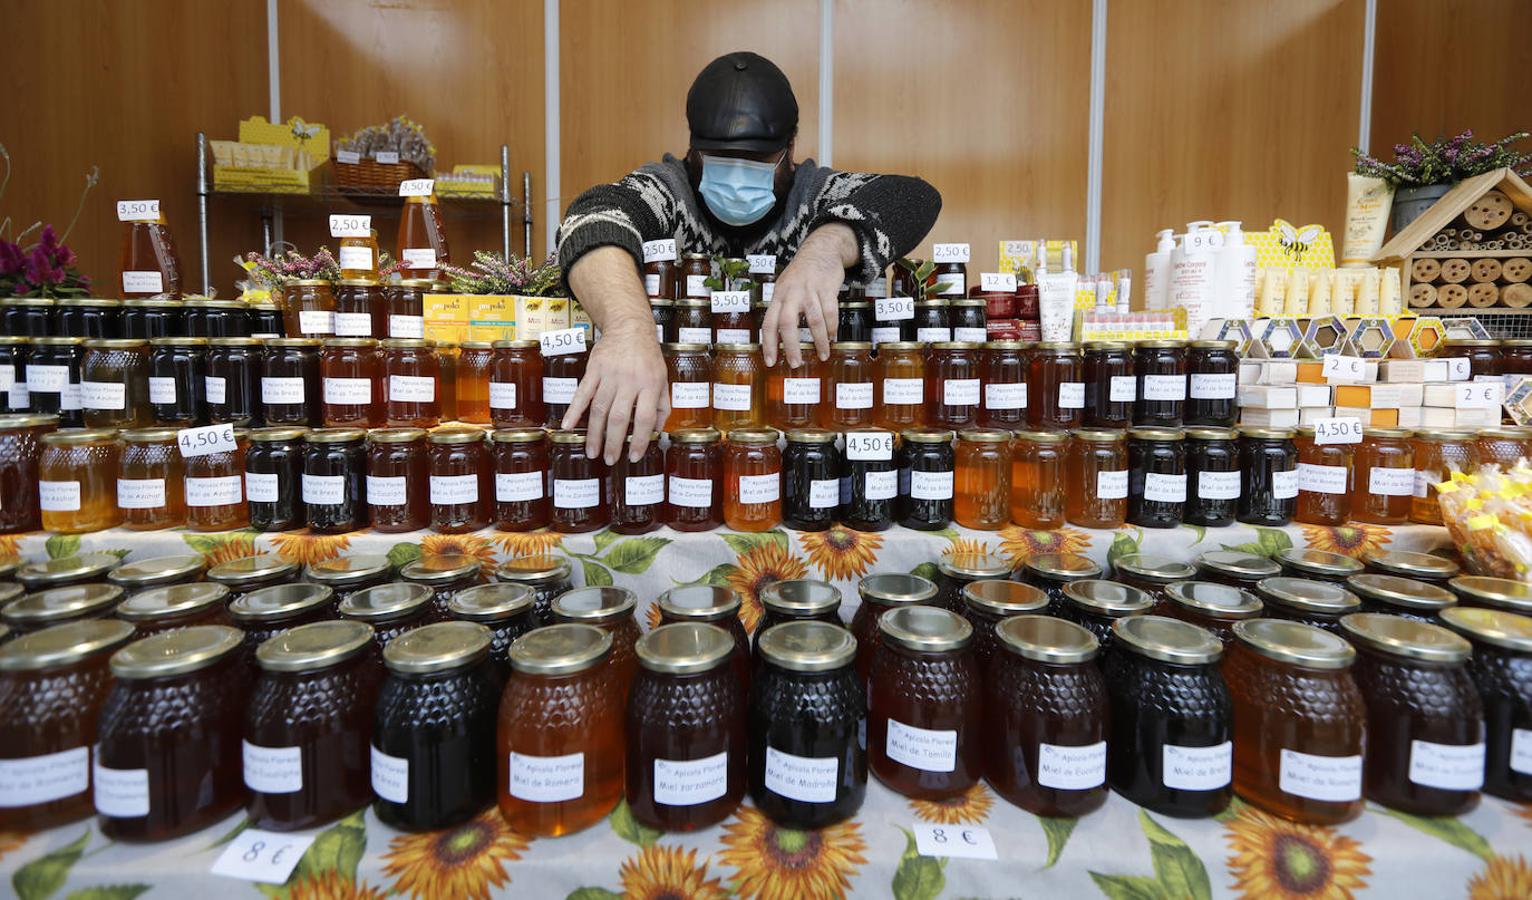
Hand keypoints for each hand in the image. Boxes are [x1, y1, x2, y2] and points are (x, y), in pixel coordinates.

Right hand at [561, 320, 669, 464]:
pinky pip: (582, 392)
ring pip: (599, 409)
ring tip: (592, 452)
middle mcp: (629, 380)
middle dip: (613, 442)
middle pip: (619, 417)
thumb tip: (656, 430)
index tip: (633, 456)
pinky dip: (574, 410)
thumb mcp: (663, 379)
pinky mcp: (594, 369)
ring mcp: (610, 374)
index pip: (644, 418)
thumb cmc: (648, 357)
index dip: (639, 440)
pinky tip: (568, 425)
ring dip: (594, 433)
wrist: (630, 327)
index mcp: (650, 384)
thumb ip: (661, 405)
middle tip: (609, 459)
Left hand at [762, 236, 845, 367]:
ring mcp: (809, 290)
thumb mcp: (784, 288)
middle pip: (787, 323)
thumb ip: (781, 309)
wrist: (821, 250)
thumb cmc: (801, 274)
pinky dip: (832, 328)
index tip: (770, 361)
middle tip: (795, 363)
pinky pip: (830, 312)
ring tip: (823, 355)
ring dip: (819, 341)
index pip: (768, 323)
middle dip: (791, 346)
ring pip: (813, 320)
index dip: (768, 344)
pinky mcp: (827, 288)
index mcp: (778, 296)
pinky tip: (832, 338)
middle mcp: (791, 294)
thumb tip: (778, 338)